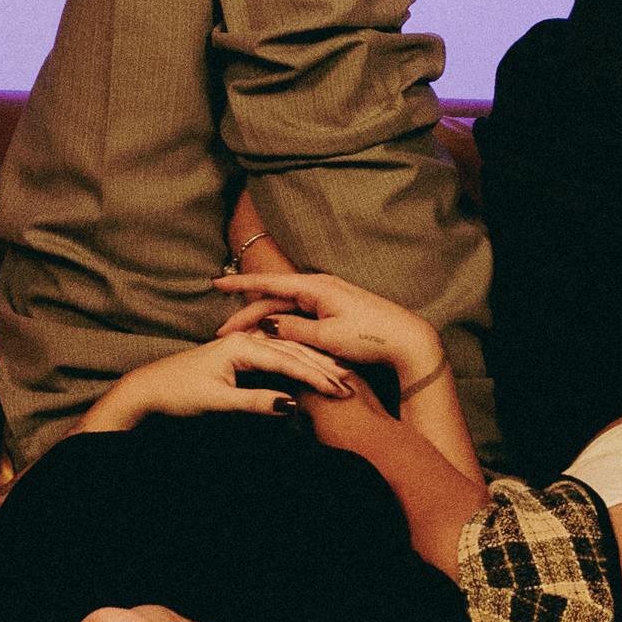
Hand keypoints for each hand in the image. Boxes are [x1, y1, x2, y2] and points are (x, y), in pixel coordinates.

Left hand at [83, 333, 360, 431]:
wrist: (149, 388)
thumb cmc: (178, 393)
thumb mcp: (218, 402)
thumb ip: (255, 402)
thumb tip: (291, 405)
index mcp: (241, 347)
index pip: (289, 361)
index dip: (317, 378)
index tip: (341, 392)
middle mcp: (245, 340)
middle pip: (293, 353)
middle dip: (323, 370)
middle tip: (350, 387)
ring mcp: (243, 346)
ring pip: (288, 353)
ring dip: (314, 366)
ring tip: (340, 378)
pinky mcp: (240, 354)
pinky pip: (277, 356)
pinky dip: (298, 365)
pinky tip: (312, 370)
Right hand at [207, 267, 442, 379]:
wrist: (406, 339)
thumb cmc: (370, 336)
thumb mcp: (327, 337)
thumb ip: (294, 330)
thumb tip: (269, 325)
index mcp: (314, 288)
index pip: (268, 284)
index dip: (240, 284)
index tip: (215, 282)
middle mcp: (318, 288)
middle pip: (272, 301)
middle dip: (245, 316)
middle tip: (221, 333)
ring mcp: (325, 299)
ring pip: (284, 311)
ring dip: (262, 325)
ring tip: (240, 339)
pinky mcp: (332, 311)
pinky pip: (299, 317)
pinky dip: (282, 328)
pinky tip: (270, 338)